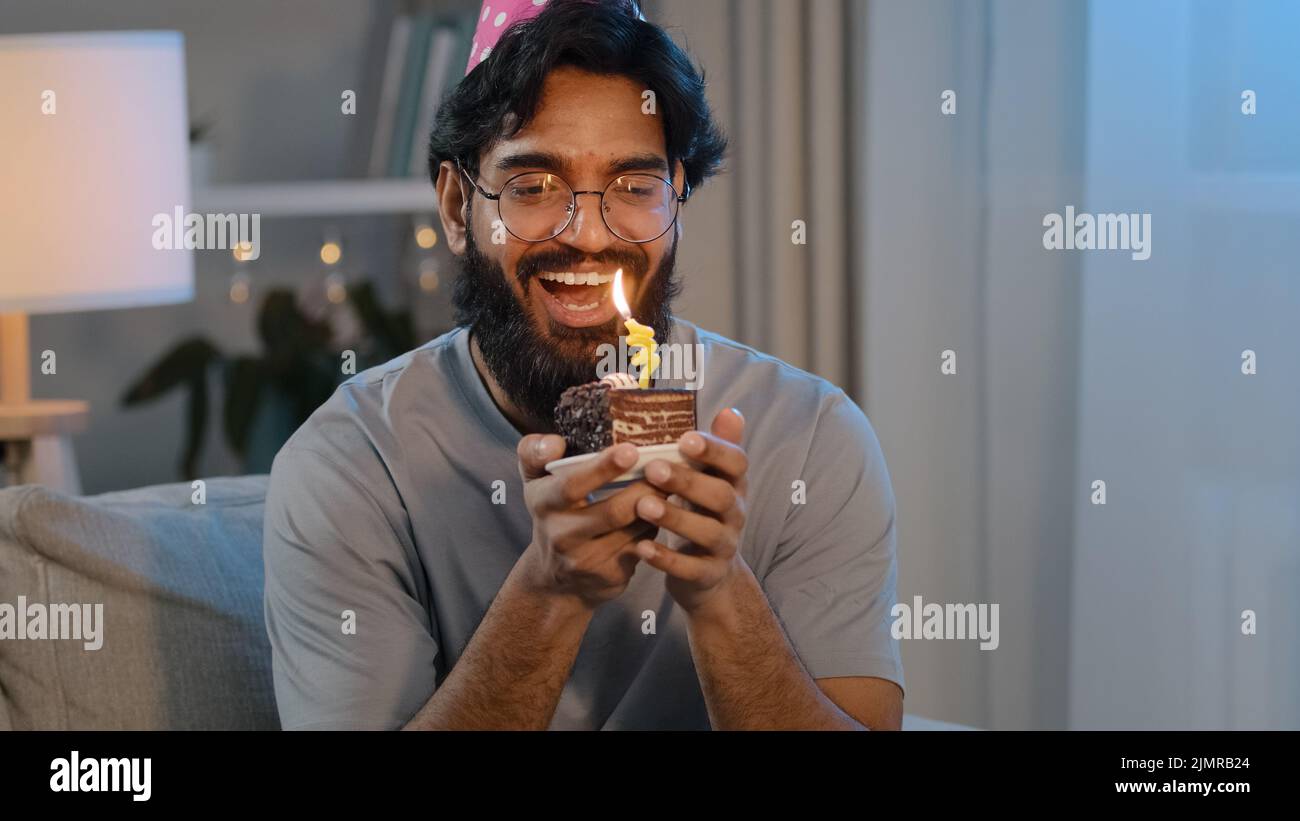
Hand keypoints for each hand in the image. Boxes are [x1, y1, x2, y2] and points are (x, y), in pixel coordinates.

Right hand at [517, 434, 666, 609]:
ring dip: (657, 507)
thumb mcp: (535, 483)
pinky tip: (667, 512)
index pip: (571, 486)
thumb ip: (534, 453)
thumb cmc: (553, 515)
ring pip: (634, 530)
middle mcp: (561, 535)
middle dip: (645, 489)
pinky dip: (656, 527)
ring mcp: (587, 559)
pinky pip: (643, 546)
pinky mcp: (610, 576)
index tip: (630, 450)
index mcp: (544, 504)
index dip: (601, 468)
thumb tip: (554, 442)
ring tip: (673, 484)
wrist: (555, 580)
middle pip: (613, 512)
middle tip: (667, 468)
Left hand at [632, 408, 747, 613]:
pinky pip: (691, 568)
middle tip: (652, 468)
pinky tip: (642, 548)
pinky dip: (667, 559)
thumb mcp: (711, 481)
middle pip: (721, 497)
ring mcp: (724, 547)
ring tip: (642, 505)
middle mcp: (735, 515)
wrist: (710, 576)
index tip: (685, 438)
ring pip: (707, 532)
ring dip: (675, 518)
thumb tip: (730, 410)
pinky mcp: (708, 575)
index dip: (715, 450)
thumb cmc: (701, 514)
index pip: (737, 464)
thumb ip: (716, 449)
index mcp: (733, 486)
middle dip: (688, 481)